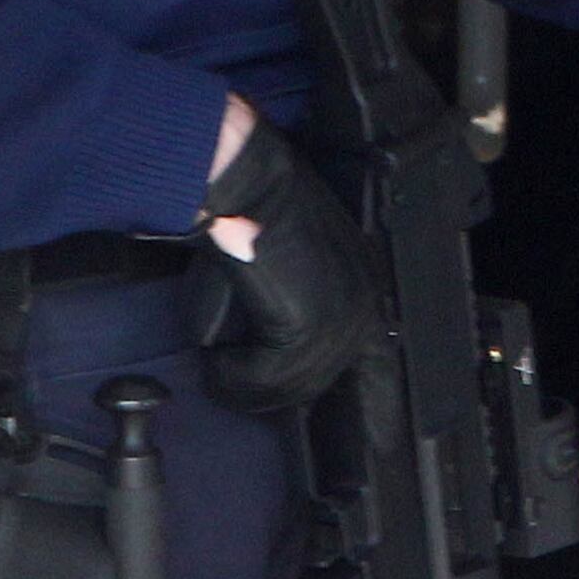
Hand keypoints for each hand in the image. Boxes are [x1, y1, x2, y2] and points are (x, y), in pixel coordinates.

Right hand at [192, 116, 376, 412]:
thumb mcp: (288, 269)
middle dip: (258, 392)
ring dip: (238, 383)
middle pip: (311, 384)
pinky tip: (214, 355)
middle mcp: (364, 308)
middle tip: (220, 379)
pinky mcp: (309, 326)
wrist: (252, 187)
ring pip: (284, 387)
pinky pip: (263, 379)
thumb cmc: (255, 221)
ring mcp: (341, 319)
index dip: (284, 381)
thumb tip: (261, 360)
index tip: (247, 384)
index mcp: (363, 292)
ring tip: (213, 363)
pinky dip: (229, 374)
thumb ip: (288, 313)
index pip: (332, 364)